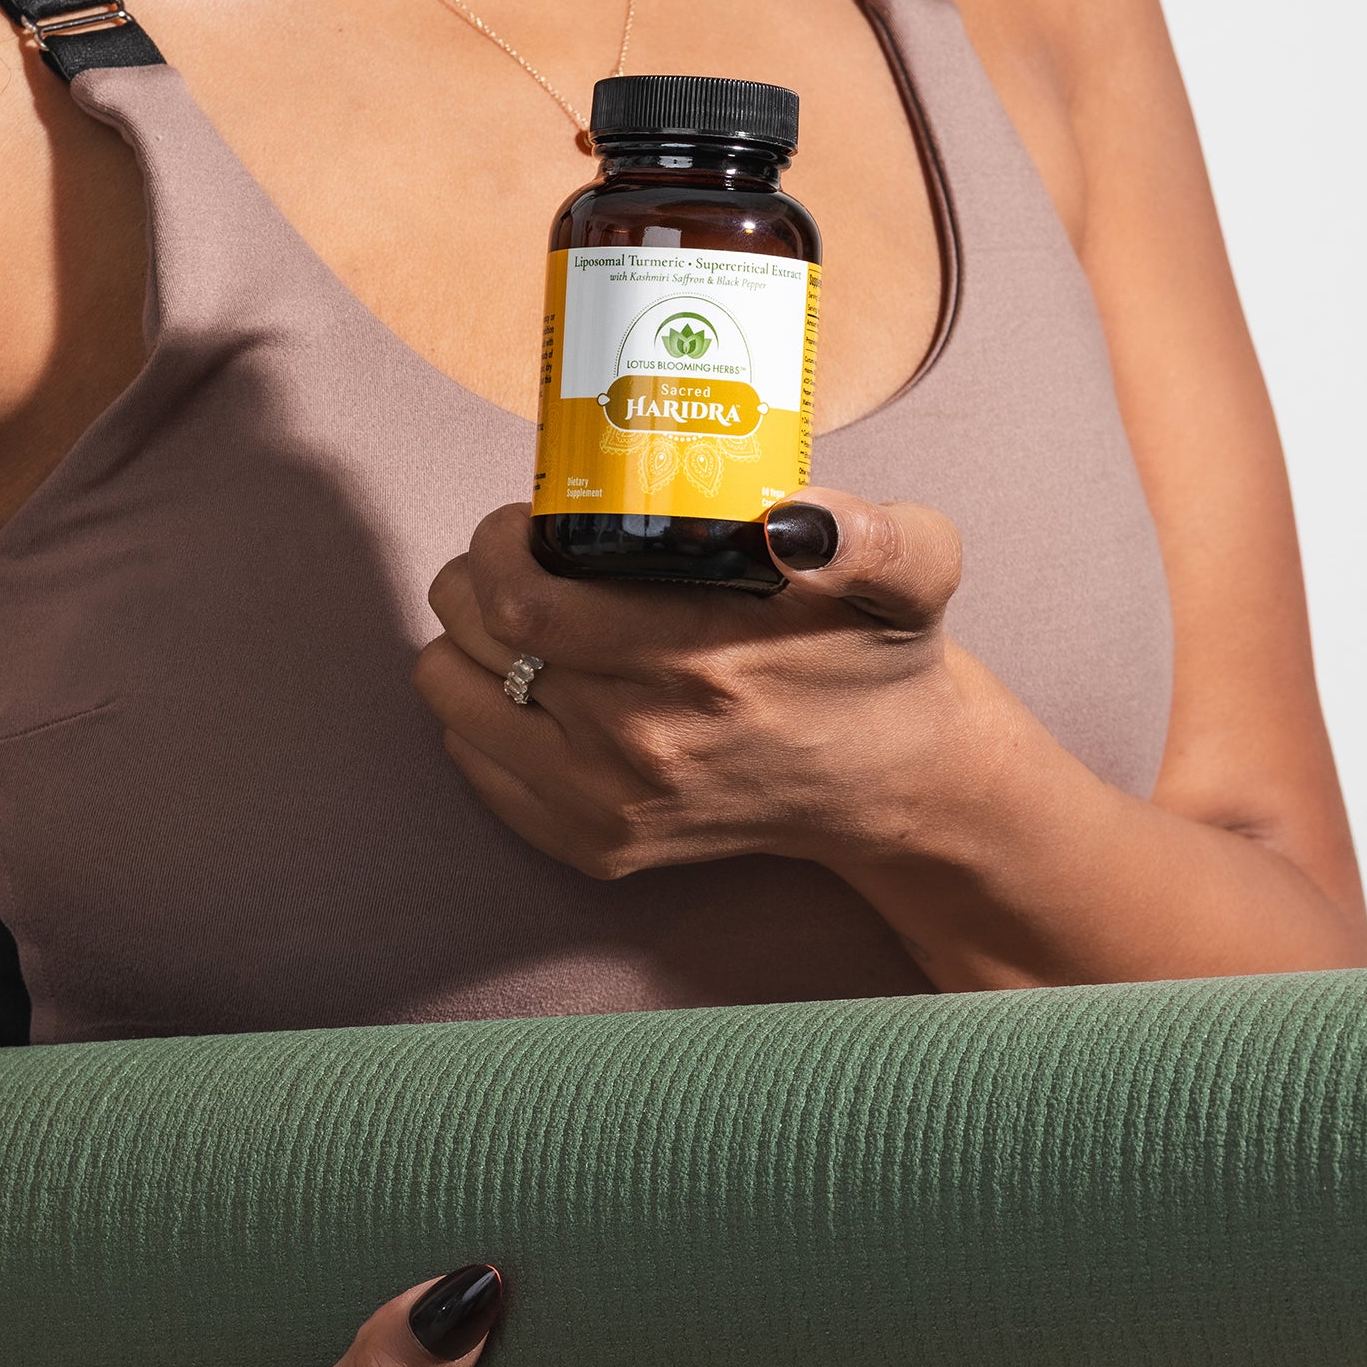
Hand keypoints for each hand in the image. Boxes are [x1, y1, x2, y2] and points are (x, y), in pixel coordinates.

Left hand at [414, 493, 975, 880]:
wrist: (887, 782)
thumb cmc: (875, 659)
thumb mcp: (914, 573)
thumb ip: (872, 537)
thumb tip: (796, 521)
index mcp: (698, 664)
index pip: (523, 601)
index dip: (497, 545)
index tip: (523, 521)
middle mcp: (640, 745)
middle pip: (475, 641)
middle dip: (477, 579)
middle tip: (519, 559)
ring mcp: (608, 806)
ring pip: (452, 698)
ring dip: (468, 644)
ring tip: (521, 617)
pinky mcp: (593, 845)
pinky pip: (473, 762)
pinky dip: (480, 712)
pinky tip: (536, 684)